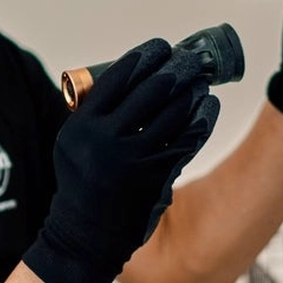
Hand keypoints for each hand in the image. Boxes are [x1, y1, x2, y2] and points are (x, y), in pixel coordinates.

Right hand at [24, 39, 219, 282]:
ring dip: (193, 90)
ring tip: (202, 80)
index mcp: (82, 125)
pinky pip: (188, 138)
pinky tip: (209, 106)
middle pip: (151, 89)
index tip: (160, 47)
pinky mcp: (158, 175)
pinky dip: (202, 118)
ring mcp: (135, 158)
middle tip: (190, 59)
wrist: (87, 235)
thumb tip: (133, 79)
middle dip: (176, 67)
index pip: (118, 77)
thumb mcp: (73, 142)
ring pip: (174, 112)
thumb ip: (97, 114)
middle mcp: (107, 139)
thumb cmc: (82, 182)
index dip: (144, 56)